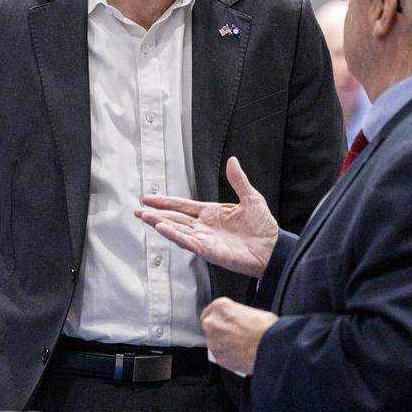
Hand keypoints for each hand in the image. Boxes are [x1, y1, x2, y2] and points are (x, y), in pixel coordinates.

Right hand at [135, 156, 277, 278]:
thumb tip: (232, 160)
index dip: (165, 202)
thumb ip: (238, 180)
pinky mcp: (208, 250)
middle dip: (155, 214)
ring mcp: (204, 239)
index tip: (148, 198)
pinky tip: (161, 228)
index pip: (182, 206)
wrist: (273, 248)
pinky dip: (173, 235)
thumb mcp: (251, 198)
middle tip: (138, 210)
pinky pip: (187, 242)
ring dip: (160, 223)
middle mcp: (204, 226)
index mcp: (211, 212)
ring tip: (144, 217)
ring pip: (176, 229)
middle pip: (174, 218)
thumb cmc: (264, 226)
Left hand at [201, 297, 277, 374]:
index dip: (220, 317)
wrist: (271, 350)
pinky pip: (220, 355)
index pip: (212, 310)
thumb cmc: (267, 330)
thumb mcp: (255, 312)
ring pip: (214, 341)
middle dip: (219, 329)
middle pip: (210, 325)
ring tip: (240, 345)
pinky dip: (227, 355)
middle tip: (234, 333)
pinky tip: (240, 354)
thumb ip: (240, 314)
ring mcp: (213, 341)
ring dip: (223, 343)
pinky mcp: (217, 357)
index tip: (226, 321)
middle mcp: (212, 323)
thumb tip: (241, 319)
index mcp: (220, 306)